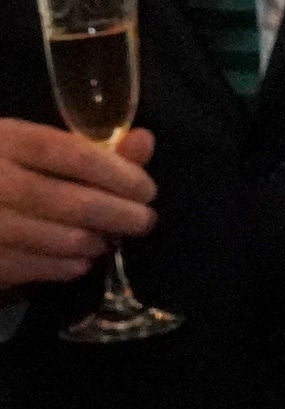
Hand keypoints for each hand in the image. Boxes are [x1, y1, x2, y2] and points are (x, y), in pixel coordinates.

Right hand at [0, 120, 157, 290]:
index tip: (146, 190)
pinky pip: (45, 268)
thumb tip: (144, 141)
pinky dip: (71, 265)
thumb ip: (90, 147)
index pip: (74, 155)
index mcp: (6, 140)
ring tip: (106, 239)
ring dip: (98, 242)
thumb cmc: (0, 172)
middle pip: (76, 203)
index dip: (119, 175)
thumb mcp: (30, 148)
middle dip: (121, 216)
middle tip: (143, 221)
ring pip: (66, 240)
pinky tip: (78, 258)